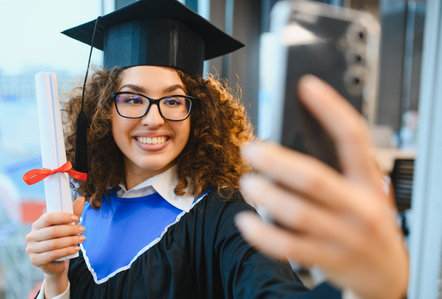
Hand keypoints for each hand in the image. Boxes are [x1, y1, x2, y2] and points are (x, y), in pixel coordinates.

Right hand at [25, 197, 85, 295]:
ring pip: (54, 243)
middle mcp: (31, 236)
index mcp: (37, 225)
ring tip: (82, 239)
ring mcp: (31, 249)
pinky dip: (66, 251)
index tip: (76, 218)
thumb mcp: (68, 227)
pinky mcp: (35, 260)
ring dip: (70, 241)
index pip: (48, 218)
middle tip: (82, 229)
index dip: (62, 217)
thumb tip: (81, 198)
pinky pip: (53, 254)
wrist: (57, 263)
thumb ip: (73, 214)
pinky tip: (76, 248)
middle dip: (70, 230)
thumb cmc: (62, 241)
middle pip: (52, 231)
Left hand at [235, 75, 407, 298]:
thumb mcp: (364, 193)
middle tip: (250, 149)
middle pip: (314, 178)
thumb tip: (283, 154)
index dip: (330, 109)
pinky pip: (289, 247)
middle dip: (276, 161)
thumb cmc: (369, 224)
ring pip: (298, 212)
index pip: (353, 138)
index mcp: (368, 182)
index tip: (306, 87)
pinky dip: (262, 234)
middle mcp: (359, 207)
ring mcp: (344, 236)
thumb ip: (334, 173)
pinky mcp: (328, 259)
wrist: (388, 275)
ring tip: (247, 183)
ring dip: (266, 196)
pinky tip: (245, 222)